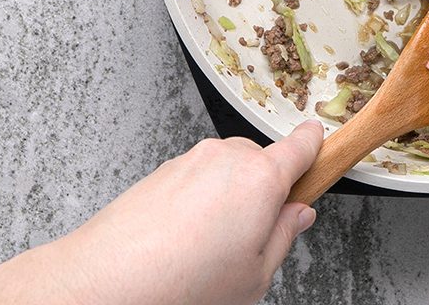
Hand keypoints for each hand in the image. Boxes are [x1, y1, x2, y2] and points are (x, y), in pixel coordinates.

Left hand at [0, 121, 323, 304]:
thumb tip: (297, 214)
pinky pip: (196, 178)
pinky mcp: (162, 171)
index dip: (317, 146)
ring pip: (227, 170)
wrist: (106, 281)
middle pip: (262, 160)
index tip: (321, 147)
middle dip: (265, 189)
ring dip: (229, 197)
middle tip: (256, 234)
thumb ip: (284, 236)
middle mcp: (227, 157)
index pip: (303, 144)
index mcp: (262, 178)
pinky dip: (198, 201)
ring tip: (211, 247)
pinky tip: (185, 241)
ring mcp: (191, 160)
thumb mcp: (255, 275)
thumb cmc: (183, 283)